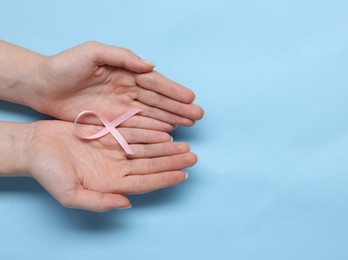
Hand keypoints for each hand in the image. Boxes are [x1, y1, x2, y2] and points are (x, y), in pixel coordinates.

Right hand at [24, 120, 196, 211]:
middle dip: (171, 162)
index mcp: (110, 183)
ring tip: (184, 145)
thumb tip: (125, 205)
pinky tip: (165, 131)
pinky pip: (135, 133)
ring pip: (146, 149)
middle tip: (192, 157)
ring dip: (165, 147)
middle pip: (150, 165)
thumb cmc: (48, 172)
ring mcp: (115, 150)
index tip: (182, 175)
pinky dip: (150, 132)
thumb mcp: (70, 194)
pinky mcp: (110, 134)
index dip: (164, 179)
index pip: (144, 182)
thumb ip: (99, 202)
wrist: (34, 147)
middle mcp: (116, 168)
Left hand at [32, 41, 203, 130]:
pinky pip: (138, 126)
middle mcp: (127, 90)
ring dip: (171, 119)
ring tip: (189, 125)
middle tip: (197, 115)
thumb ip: (122, 57)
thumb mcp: (93, 52)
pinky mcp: (112, 121)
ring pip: (152, 114)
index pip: (154, 83)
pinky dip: (153, 130)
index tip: (190, 98)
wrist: (42, 86)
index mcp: (125, 72)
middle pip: (158, 100)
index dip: (173, 90)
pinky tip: (168, 133)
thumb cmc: (65, 65)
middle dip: (179, 107)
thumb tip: (150, 66)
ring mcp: (121, 107)